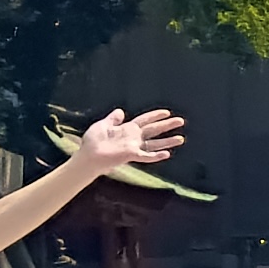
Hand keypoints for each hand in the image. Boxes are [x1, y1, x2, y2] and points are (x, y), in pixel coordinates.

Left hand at [64, 107, 186, 180]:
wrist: (87, 156)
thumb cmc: (92, 142)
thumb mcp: (102, 125)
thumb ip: (112, 119)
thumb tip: (120, 111)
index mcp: (127, 129)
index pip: (145, 120)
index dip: (155, 116)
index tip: (167, 112)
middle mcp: (133, 138)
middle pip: (154, 130)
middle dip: (167, 125)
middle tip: (181, 121)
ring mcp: (133, 147)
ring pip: (154, 143)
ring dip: (167, 141)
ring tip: (181, 139)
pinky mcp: (131, 155)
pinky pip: (146, 156)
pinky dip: (156, 155)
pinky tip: (167, 154)